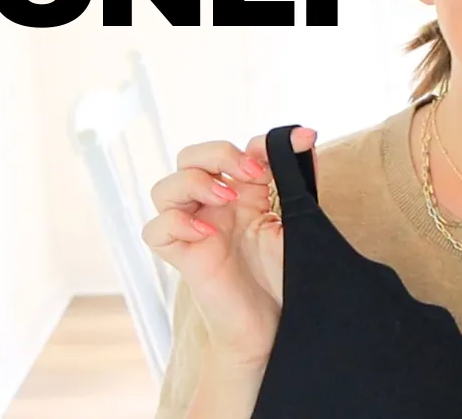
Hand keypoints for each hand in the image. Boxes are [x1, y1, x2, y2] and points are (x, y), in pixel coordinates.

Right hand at [141, 128, 317, 366]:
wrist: (275, 326)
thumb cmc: (284, 277)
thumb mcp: (297, 222)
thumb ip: (297, 181)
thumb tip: (305, 136)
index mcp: (241, 193)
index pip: (234, 150)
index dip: (261, 143)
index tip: (301, 142)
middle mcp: (213, 207)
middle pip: (188, 156)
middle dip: (218, 153)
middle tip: (254, 174)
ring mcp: (195, 230)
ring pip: (163, 188)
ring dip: (194, 182)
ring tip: (229, 198)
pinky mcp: (184, 258)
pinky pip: (155, 230)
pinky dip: (175, 222)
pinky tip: (206, 231)